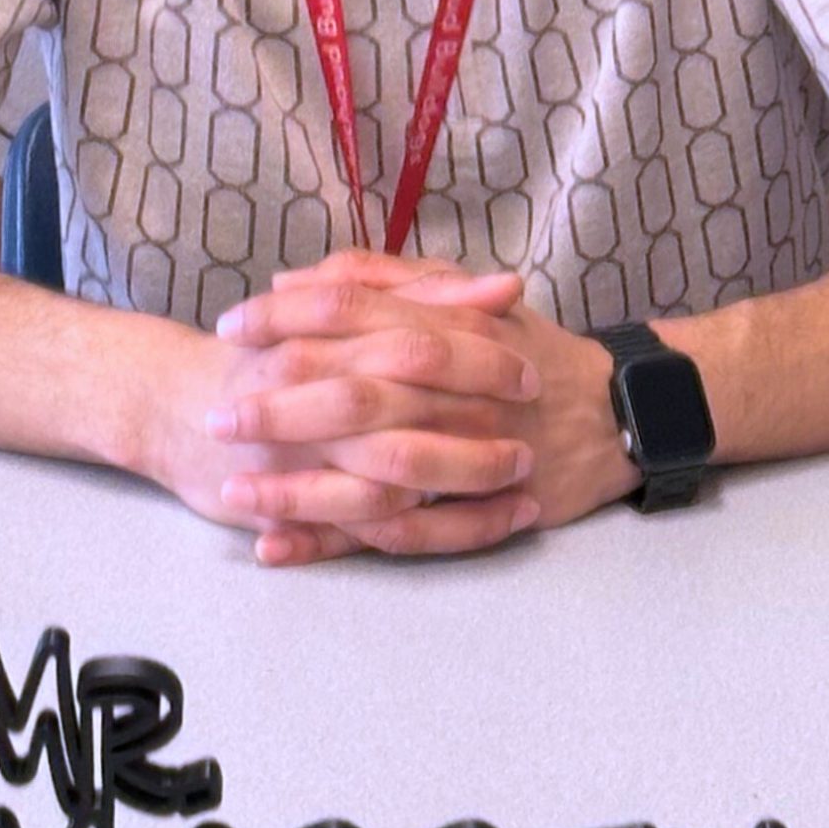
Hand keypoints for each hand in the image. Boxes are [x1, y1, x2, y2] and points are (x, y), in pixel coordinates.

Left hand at [212, 250, 640, 566]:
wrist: (611, 412)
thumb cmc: (525, 349)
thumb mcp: (463, 294)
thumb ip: (383, 281)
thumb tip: (297, 279)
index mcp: (445, 327)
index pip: (353, 312)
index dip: (286, 319)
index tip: (232, 327)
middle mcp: (451, 390)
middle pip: (354, 394)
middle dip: (278, 408)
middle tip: (217, 414)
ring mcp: (461, 454)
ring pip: (370, 474)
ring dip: (297, 488)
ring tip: (233, 493)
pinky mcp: (468, 510)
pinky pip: (395, 535)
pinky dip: (333, 544)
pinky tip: (278, 548)